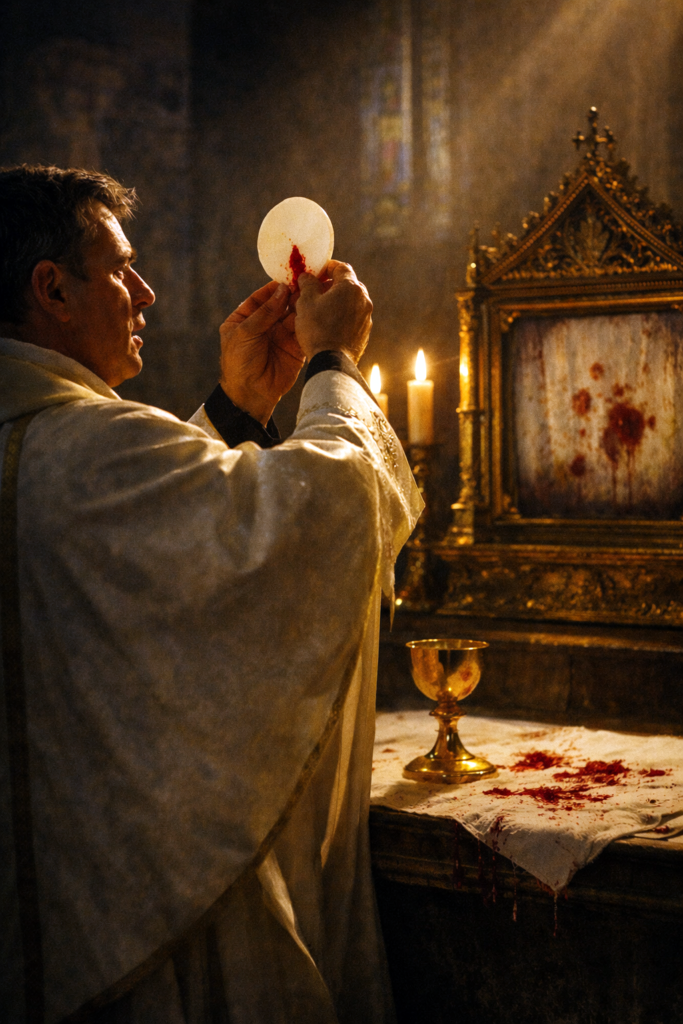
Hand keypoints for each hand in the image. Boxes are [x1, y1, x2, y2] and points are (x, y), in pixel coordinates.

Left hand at [219, 281, 304, 424]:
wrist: (250, 394)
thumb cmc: (238, 362)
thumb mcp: (245, 333)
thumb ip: (264, 312)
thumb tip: (282, 290)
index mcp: (246, 318)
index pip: (262, 297)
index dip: (275, 288)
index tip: (289, 277)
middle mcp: (265, 325)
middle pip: (281, 304)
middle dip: (293, 294)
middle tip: (307, 283)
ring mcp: (281, 335)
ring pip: (295, 315)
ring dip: (304, 306)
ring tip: (316, 294)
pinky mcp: (295, 347)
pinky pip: (304, 330)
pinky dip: (311, 322)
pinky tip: (319, 311)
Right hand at [295, 260, 372, 364]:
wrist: (332, 362)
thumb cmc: (317, 329)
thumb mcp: (306, 302)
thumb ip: (307, 284)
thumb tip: (307, 276)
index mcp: (351, 287)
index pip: (341, 267)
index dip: (327, 267)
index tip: (316, 272)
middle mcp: (364, 299)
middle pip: (348, 284)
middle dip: (332, 285)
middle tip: (316, 290)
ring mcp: (366, 317)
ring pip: (351, 302)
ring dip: (338, 301)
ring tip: (321, 309)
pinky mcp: (364, 333)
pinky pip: (353, 318)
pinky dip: (342, 316)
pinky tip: (329, 324)